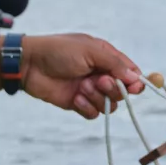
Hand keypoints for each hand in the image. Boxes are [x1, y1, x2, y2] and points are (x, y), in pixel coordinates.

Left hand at [20, 33, 144, 119]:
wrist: (29, 64)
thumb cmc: (59, 51)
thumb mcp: (90, 51)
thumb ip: (115, 64)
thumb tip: (136, 78)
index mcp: (107, 58)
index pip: (130, 73)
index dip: (135, 82)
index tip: (133, 87)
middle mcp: (101, 75)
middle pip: (122, 91)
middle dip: (113, 89)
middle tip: (99, 81)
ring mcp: (90, 90)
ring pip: (109, 104)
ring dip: (98, 98)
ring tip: (81, 88)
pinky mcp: (78, 103)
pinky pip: (93, 113)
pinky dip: (87, 108)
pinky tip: (75, 98)